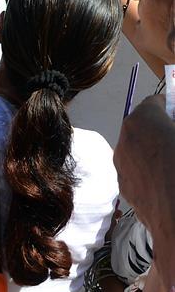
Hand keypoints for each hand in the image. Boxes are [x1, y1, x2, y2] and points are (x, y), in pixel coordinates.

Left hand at [114, 94, 174, 289]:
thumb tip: (172, 122)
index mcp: (142, 119)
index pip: (157, 102)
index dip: (172, 108)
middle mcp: (125, 139)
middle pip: (146, 125)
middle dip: (164, 129)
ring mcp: (122, 166)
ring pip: (140, 150)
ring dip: (156, 152)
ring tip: (173, 166)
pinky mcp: (125, 190)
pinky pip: (139, 172)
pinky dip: (152, 173)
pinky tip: (169, 186)